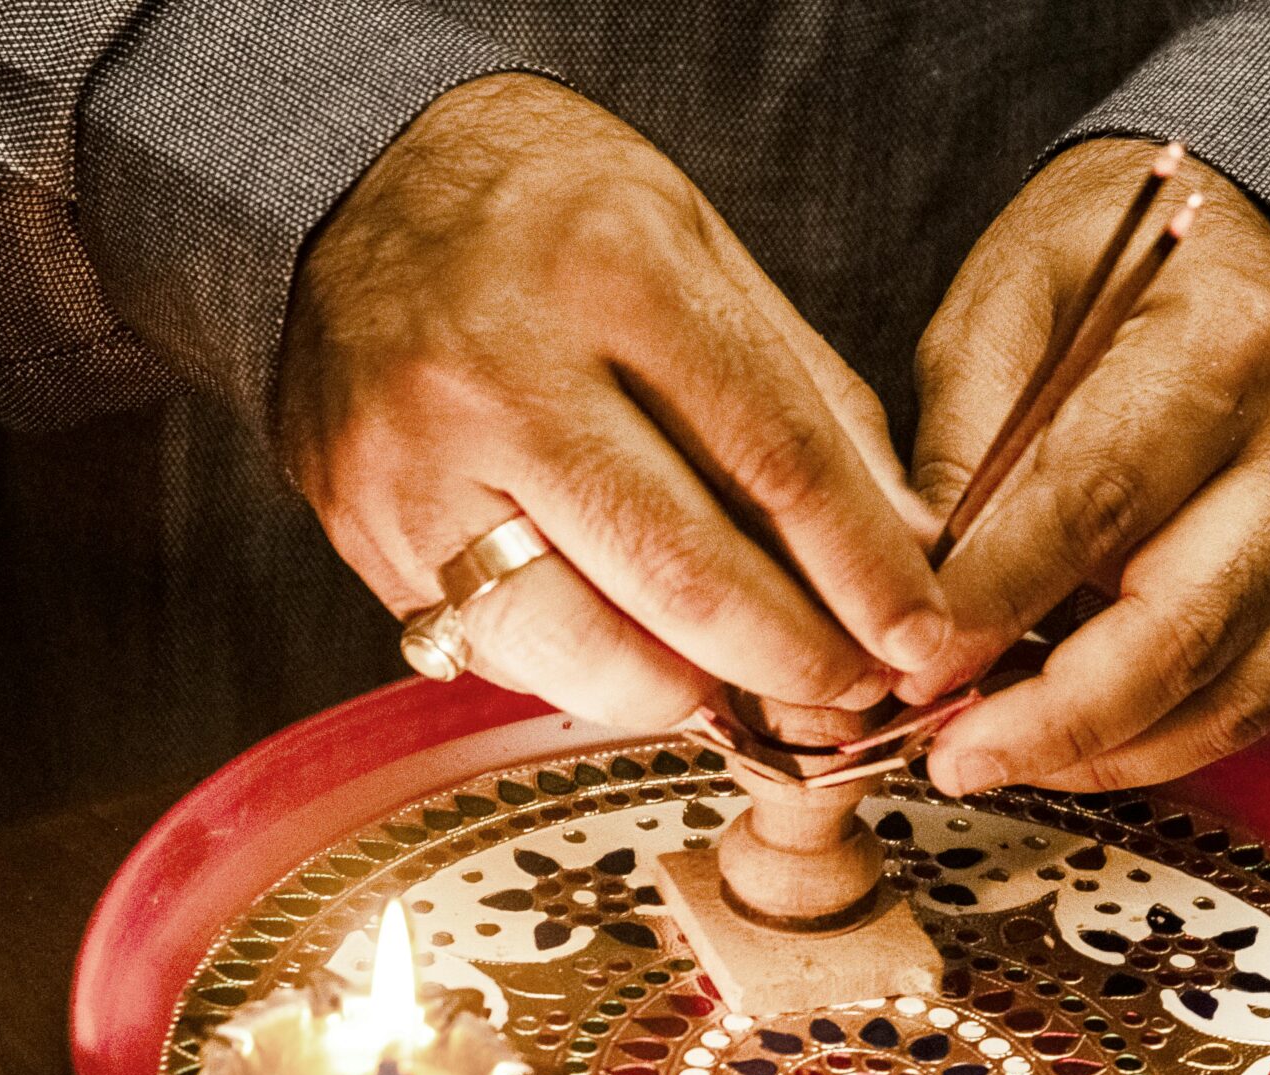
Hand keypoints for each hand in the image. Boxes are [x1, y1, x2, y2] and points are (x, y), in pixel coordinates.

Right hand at [278, 74, 946, 728]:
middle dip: (792, 662)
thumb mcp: (700, 248)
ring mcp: (415, 466)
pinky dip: (593, 673)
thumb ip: (805, 399)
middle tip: (853, 695)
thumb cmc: (550, 213)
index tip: (918, 638)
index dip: (863, 572)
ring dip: (693, 698)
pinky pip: (503, 647)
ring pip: (581, 646)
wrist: (351, 181)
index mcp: (609, 273)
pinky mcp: (366, 533)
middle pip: (681, 575)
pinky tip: (647, 659)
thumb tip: (902, 549)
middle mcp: (500, 375)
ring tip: (755, 696)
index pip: (773, 458)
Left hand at [906, 140, 1269, 793]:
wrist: (1246, 248)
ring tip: (997, 759)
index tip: (910, 668)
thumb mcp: (1001, 309)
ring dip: (1104, 748)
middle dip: (1054, 717)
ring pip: (1232, 692)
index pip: (1097, 503)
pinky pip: (1256, 699)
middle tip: (951, 758)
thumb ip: (964, 449)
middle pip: (1182, 627)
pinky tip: (1070, 741)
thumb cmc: (1106, 268)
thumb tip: (915, 603)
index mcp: (1224, 348)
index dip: (997, 603)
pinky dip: (1158, 738)